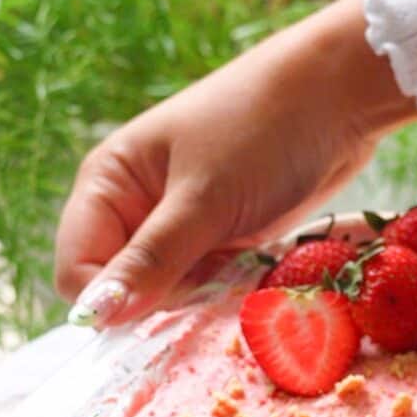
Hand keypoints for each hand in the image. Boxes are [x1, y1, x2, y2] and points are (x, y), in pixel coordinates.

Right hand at [55, 0, 416, 325]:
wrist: (338, 98)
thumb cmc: (262, 131)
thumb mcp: (204, 200)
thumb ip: (151, 261)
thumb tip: (93, 318)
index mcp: (108, 183)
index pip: (78, 272)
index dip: (112, 301)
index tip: (165, 301)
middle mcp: (135, 206)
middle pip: (123, 288)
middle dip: (164, 298)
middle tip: (215, 273)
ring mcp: (179, 223)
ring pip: (168, 291)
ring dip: (200, 296)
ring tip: (238, 263)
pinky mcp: (219, 235)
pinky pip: (206, 283)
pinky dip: (225, 288)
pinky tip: (251, 268)